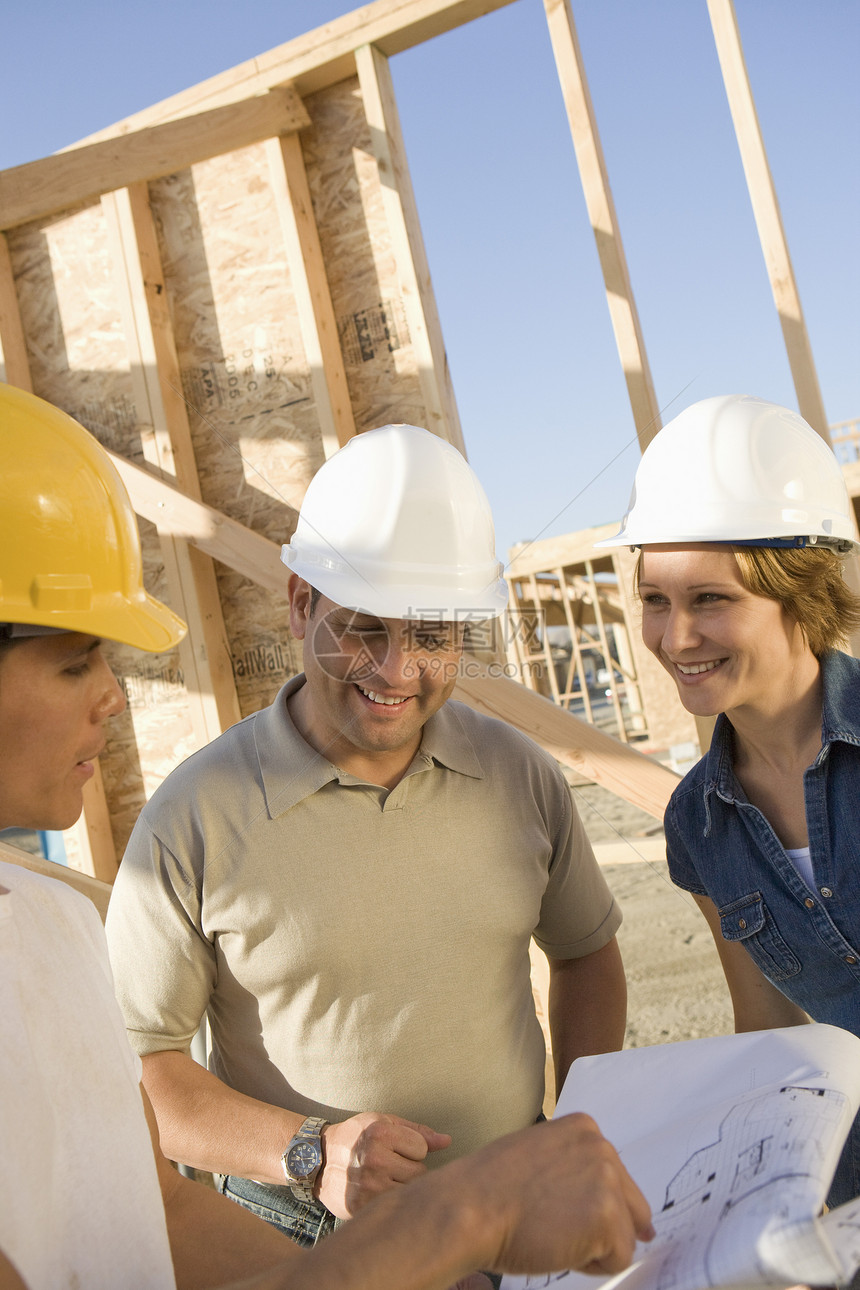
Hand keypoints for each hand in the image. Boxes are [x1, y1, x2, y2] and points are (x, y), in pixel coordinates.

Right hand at [319, 1112, 450, 1217]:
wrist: (318, 1160)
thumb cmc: (356, 1136)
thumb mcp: (383, 1122)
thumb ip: (417, 1131)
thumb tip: (447, 1142)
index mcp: (380, 1134)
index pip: (421, 1149)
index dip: (410, 1148)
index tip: (393, 1148)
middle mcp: (374, 1160)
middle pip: (419, 1173)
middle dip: (408, 1169)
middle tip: (388, 1165)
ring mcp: (367, 1187)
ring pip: (408, 1193)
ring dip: (400, 1187)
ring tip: (383, 1178)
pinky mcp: (361, 1208)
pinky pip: (392, 1208)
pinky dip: (389, 1202)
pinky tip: (376, 1192)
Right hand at [458, 1112, 653, 1276]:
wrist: (471, 1208)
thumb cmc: (492, 1190)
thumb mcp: (539, 1156)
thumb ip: (573, 1167)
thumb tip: (604, 1199)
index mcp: (584, 1128)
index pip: (614, 1177)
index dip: (590, 1204)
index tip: (561, 1209)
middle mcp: (601, 1147)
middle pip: (630, 1205)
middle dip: (602, 1226)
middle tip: (558, 1229)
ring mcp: (607, 1180)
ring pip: (624, 1235)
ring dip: (594, 1246)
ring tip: (551, 1234)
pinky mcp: (607, 1217)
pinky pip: (618, 1259)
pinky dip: (591, 1266)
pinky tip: (558, 1249)